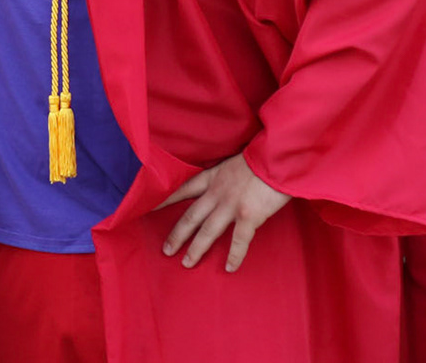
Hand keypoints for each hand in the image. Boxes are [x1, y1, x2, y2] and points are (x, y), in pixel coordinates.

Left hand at [160, 154, 289, 271]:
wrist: (277, 158)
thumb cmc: (260, 159)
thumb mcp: (233, 163)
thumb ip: (223, 178)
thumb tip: (220, 189)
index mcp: (211, 177)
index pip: (182, 189)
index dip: (165, 200)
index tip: (149, 208)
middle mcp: (216, 192)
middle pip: (190, 216)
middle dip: (177, 234)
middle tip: (166, 250)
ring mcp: (231, 205)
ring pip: (207, 231)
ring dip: (196, 249)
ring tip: (186, 263)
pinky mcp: (249, 215)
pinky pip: (238, 240)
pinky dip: (234, 255)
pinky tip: (229, 268)